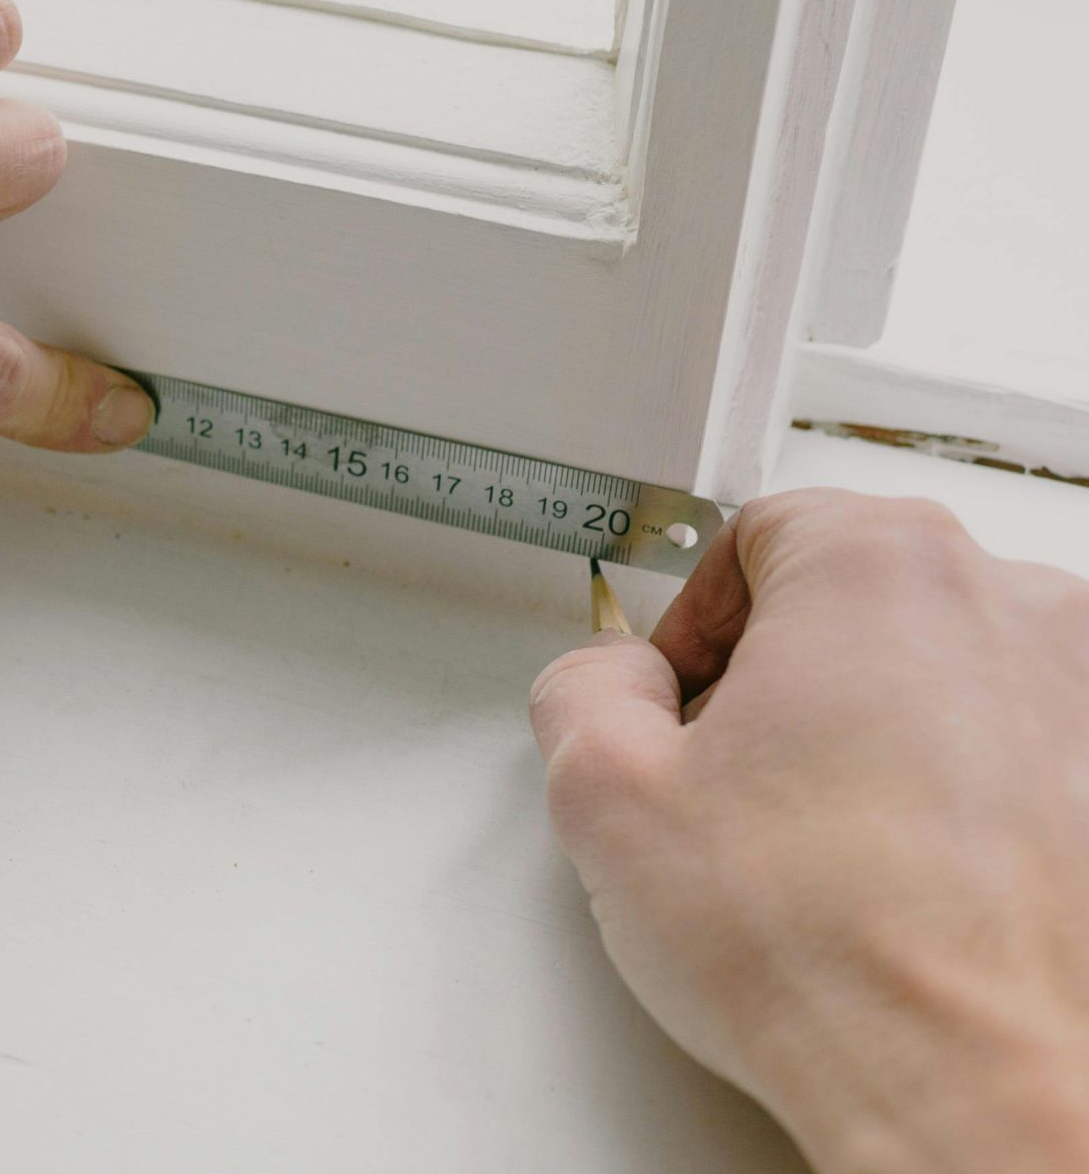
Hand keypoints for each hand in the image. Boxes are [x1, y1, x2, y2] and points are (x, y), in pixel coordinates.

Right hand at [530, 489, 1088, 1171]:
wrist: (972, 1086)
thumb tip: (612, 684)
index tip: (678, 700)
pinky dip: (966, 789)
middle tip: (738, 778)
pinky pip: (1022, 746)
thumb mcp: (605, 793)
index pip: (759, 534)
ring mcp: (1085, 692)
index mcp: (877, 564)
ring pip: (946, 670)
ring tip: (828, 843)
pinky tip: (911, 875)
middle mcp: (1007, 603)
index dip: (696, 621)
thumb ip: (583, 689)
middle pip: (860, 592)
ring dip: (882, 729)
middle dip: (788, 672)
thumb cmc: (826, 946)